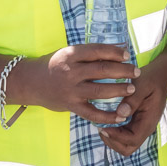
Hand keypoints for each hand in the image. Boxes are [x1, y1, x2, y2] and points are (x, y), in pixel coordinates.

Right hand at [16, 44, 139, 124]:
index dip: (115, 52)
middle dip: (122, 71)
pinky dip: (108, 116)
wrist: (30, 82)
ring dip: (119, 90)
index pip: (97, 51)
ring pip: (100, 90)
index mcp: (71, 54)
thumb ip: (91, 53)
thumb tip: (119, 49)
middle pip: (102, 70)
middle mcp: (71, 72)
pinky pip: (92, 113)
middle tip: (136, 72)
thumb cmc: (54, 65)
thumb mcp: (68, 53)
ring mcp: (71, 90)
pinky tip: (121, 116)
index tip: (128, 55)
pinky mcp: (71, 106)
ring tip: (131, 88)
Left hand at [99, 58, 166, 156]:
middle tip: (101, 128)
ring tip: (102, 124)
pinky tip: (106, 120)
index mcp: (149, 121)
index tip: (103, 126)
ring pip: (125, 144)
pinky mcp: (135, 123)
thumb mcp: (142, 85)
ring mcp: (140, 126)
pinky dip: (113, 132)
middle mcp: (145, 127)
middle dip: (112, 141)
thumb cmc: (152, 78)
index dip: (116, 137)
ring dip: (112, 138)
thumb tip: (121, 113)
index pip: (132, 140)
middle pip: (128, 148)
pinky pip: (123, 135)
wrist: (161, 75)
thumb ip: (133, 100)